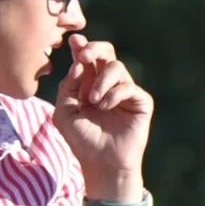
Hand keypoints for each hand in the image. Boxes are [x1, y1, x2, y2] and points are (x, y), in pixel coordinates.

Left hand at [56, 36, 152, 201]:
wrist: (101, 164)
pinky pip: (129, 86)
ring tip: (94, 100)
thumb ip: (67, 86)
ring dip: (102, 80)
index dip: (82, 45)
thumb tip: (78, 63)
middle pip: (106, 52)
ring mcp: (125, 92)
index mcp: (88, 83)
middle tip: (84, 57)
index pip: (87, 57)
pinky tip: (105, 107)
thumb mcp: (64, 112)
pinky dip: (114, 94)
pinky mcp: (140, 102)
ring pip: (117, 66)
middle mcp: (107, 84)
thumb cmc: (81, 141)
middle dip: (94, 49)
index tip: (75, 41)